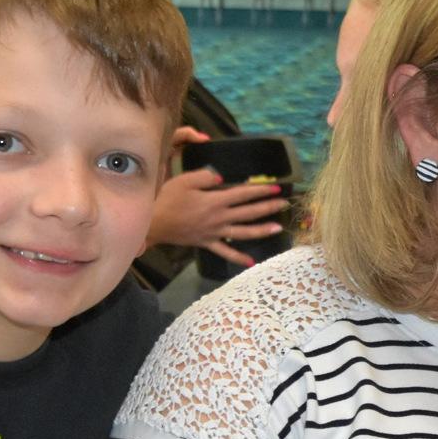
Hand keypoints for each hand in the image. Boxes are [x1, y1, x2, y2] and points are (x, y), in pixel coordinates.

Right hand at [148, 128, 284, 265]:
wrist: (152, 223)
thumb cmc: (167, 199)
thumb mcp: (185, 180)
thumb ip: (206, 176)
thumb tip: (222, 177)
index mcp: (216, 201)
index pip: (244, 194)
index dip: (261, 190)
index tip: (277, 187)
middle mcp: (220, 218)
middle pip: (249, 213)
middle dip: (268, 207)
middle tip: (285, 204)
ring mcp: (215, 233)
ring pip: (243, 233)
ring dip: (262, 231)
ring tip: (278, 229)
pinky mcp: (207, 243)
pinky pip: (225, 252)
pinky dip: (239, 258)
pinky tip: (252, 262)